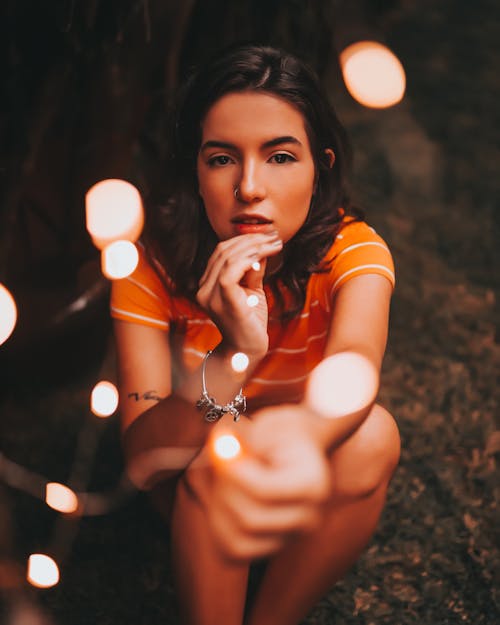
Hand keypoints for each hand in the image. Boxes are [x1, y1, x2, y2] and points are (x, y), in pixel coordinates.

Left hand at [184, 406, 330, 561]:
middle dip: (223, 488)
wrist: (296, 446)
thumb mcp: (265, 427)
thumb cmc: (281, 433)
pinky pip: (233, 552)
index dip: (232, 472)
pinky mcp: (270, 548)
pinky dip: (217, 526)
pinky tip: (217, 497)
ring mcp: (291, 537)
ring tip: (217, 478)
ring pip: (237, 541)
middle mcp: (308, 518)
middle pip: (249, 519)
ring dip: (216, 508)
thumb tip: (218, 445)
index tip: (222, 447)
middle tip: (218, 459)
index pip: (263, 490)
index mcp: (313, 484)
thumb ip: (242, 439)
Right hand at [196, 231, 281, 355]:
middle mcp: (203, 289)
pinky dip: (247, 260)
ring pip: (227, 258)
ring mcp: (210, 296)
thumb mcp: (252, 290)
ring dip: (254, 247)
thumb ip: (252, 271)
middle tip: (274, 237)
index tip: (266, 236)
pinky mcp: (223, 302)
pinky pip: (230, 273)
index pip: (221, 252)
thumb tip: (260, 250)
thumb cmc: (251, 321)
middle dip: (251, 240)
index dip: (243, 240)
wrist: (248, 350)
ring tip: (274, 244)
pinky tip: (262, 257)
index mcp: (207, 285)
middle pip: (223, 251)